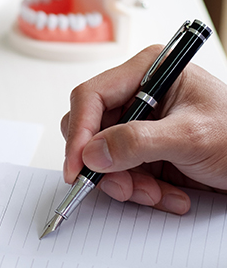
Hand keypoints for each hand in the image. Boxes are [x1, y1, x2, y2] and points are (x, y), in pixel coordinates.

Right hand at [62, 44, 226, 213]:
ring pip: (102, 158)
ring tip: (159, 194)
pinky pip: (121, 174)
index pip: (91, 97)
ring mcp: (139, 125)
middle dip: (106, 165)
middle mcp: (138, 96)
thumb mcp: (190, 136)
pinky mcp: (143, 151)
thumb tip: (92, 153)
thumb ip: (137, 142)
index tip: (77, 167)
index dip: (79, 133)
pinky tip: (170, 194)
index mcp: (148, 73)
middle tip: (124, 187)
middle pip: (91, 130)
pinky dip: (141, 191)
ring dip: (127, 183)